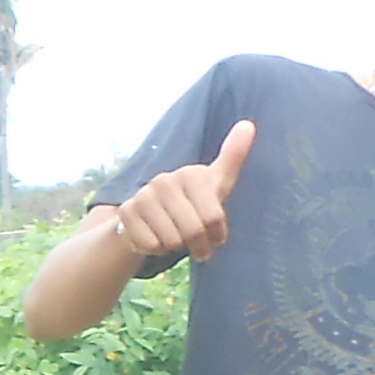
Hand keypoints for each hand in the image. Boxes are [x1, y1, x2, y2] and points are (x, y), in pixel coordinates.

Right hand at [109, 119, 250, 264]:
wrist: (153, 214)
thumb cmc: (193, 201)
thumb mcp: (217, 183)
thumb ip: (233, 157)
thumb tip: (248, 124)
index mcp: (190, 174)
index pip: (213, 218)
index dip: (217, 235)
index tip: (216, 236)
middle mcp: (165, 180)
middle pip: (193, 231)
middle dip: (198, 246)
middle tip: (198, 247)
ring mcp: (143, 195)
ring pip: (171, 240)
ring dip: (176, 247)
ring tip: (175, 237)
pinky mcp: (126, 211)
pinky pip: (150, 245)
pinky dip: (157, 249)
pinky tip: (157, 237)